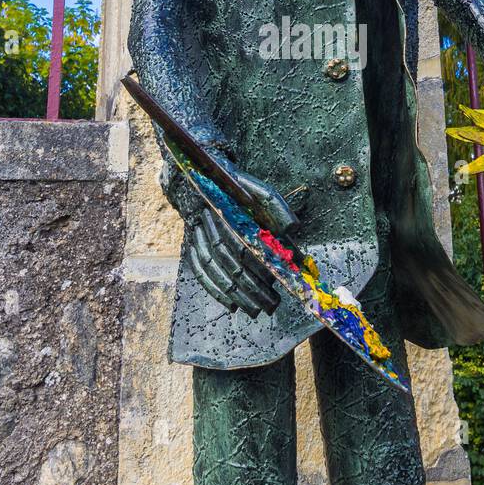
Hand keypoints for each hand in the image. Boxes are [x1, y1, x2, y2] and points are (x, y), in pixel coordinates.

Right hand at [188, 156, 300, 318]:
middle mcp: (207, 221)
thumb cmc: (233, 184)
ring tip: (256, 310)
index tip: (280, 278)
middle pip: (229, 260)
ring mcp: (195, 233)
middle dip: (251, 285)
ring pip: (214, 269)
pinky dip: (214, 290)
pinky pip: (200, 271)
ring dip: (235, 293)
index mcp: (224, 206)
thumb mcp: (256, 187)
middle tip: (273, 303)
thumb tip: (293, 227)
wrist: (196, 174)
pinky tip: (232, 305)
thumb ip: (275, 205)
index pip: (242, 241)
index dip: (261, 262)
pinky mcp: (189, 243)